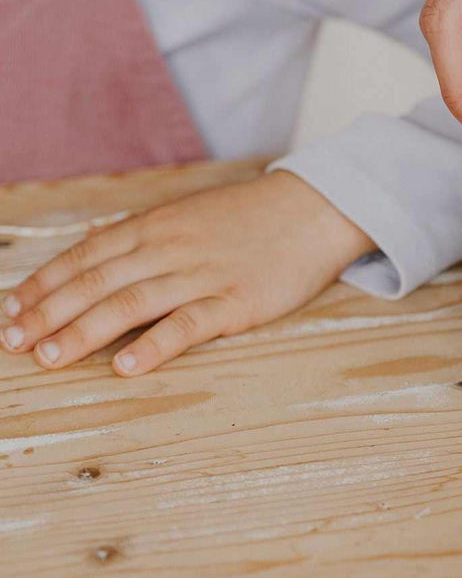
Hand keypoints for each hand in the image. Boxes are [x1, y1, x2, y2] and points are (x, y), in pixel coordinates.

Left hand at [0, 172, 373, 374]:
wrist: (315, 210)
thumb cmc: (253, 217)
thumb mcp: (190, 214)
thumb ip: (143, 235)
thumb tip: (92, 248)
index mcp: (156, 227)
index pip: (85, 256)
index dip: (44, 284)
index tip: (12, 310)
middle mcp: (170, 249)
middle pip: (96, 282)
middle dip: (49, 313)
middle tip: (13, 342)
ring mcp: (203, 276)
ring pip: (130, 304)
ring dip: (83, 332)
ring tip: (49, 359)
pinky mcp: (236, 302)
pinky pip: (187, 325)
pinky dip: (153, 346)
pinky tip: (124, 367)